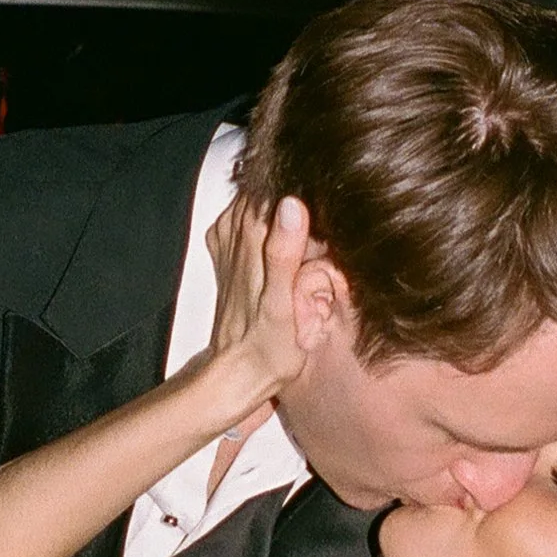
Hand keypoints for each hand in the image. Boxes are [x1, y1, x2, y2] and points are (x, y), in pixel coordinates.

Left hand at [204, 191, 315, 416]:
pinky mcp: (230, 253)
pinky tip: (292, 247)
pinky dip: (274, 227)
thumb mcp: (282, 303)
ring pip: (262, 203)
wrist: (238, 372)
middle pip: (269, 189)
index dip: (306, 187)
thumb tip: (291, 205)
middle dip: (300, 200)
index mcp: (249, 236)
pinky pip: (254, 221)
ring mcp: (229, 241)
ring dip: (288, 214)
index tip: (326, 205)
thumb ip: (284, 252)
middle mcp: (234, 231)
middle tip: (322, 230)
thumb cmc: (266, 347)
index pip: (275, 183)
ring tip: (310, 244)